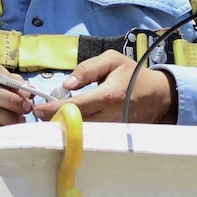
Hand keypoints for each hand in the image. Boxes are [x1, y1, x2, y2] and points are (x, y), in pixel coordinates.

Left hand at [33, 50, 177, 124]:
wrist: (158, 96)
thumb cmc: (133, 75)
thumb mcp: (112, 60)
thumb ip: (87, 68)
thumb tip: (66, 84)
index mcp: (108, 96)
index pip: (76, 107)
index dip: (54, 110)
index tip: (38, 110)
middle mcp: (110, 116)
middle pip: (76, 124)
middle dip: (55, 121)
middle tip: (39, 116)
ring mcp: (113, 129)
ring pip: (83, 133)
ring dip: (64, 128)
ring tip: (50, 119)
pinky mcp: (115, 136)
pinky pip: (92, 137)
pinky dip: (78, 132)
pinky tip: (68, 125)